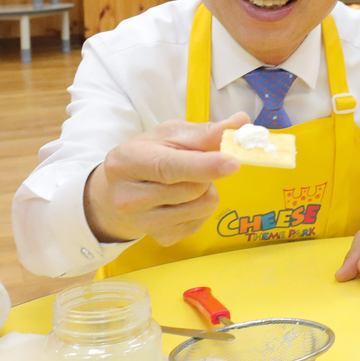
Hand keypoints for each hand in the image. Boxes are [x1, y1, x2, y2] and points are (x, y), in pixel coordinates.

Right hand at [84, 113, 245, 245]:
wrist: (118, 192)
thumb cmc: (146, 156)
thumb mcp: (168, 135)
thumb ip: (204, 131)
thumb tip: (241, 121)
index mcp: (127, 162)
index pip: (170, 167)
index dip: (204, 165)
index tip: (233, 162)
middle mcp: (129, 198)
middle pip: (193, 188)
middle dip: (205, 173)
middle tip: (192, 164)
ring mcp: (144, 224)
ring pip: (203, 206)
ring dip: (206, 190)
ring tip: (186, 182)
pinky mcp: (162, 239)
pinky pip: (202, 221)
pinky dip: (201, 207)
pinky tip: (182, 200)